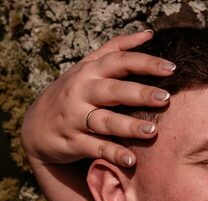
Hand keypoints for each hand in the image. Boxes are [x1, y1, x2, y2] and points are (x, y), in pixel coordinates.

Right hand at [20, 30, 174, 168]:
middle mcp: (81, 91)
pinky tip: (130, 160)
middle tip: (165, 98)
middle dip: (139, 93)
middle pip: (113, 90)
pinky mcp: (72, 141)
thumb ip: (116, 49)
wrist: (37, 126)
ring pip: (104, 121)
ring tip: (151, 131)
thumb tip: (149, 34)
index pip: (119, 61)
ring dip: (128, 126)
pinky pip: (94, 148)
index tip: (171, 68)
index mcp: (90, 71)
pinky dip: (112, 154)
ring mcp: (75, 117)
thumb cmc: (74, 92)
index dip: (144, 63)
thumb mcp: (89, 66)